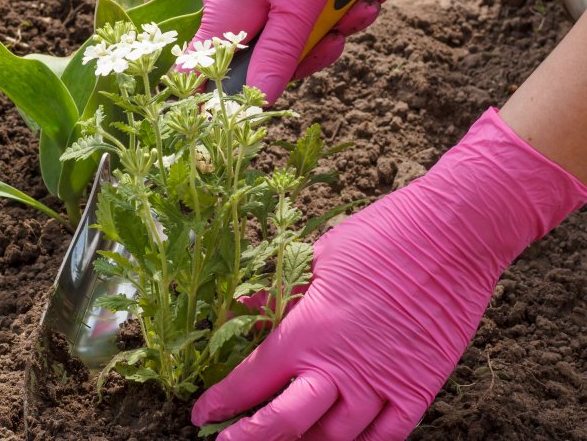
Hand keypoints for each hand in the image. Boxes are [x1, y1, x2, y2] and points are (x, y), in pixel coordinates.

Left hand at [192, 109, 586, 440]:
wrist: (451, 235)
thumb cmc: (380, 237)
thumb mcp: (316, 258)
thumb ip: (280, 293)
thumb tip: (244, 308)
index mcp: (308, 330)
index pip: (252, 379)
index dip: (223, 401)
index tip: (202, 413)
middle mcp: (340, 366)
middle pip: (285, 422)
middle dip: (251, 439)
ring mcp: (381, 383)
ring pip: (333, 439)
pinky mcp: (418, 389)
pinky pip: (387, 437)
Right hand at [193, 0, 384, 101]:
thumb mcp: (296, 7)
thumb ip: (277, 58)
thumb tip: (256, 103)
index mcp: (225, 20)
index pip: (209, 76)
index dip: (232, 97)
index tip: (258, 107)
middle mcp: (232, 7)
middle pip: (269, 55)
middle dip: (317, 47)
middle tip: (344, 32)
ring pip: (293, 25)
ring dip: (337, 17)